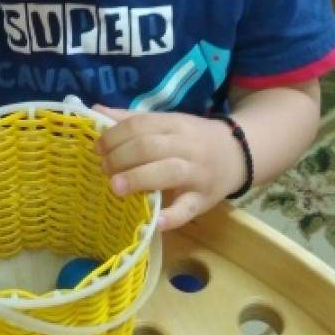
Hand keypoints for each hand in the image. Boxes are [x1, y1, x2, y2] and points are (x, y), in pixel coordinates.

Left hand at [93, 106, 245, 229]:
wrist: (239, 154)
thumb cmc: (193, 139)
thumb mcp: (167, 123)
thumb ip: (132, 120)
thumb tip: (96, 112)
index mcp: (176, 123)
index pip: (140, 125)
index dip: (114, 136)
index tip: (98, 148)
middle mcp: (187, 146)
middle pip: (149, 147)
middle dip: (120, 158)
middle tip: (104, 169)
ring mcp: (197, 173)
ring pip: (167, 172)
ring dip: (137, 179)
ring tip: (115, 187)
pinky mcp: (204, 199)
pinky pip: (188, 209)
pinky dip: (171, 217)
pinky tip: (153, 222)